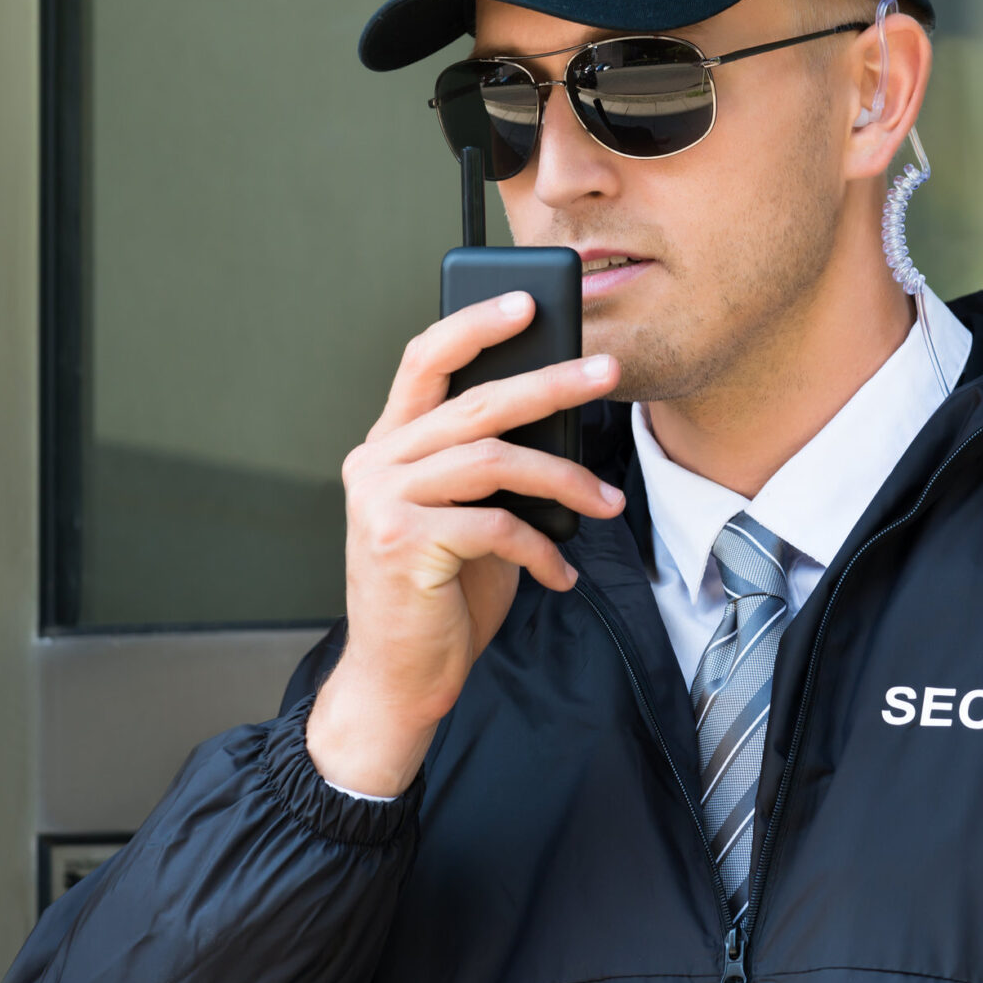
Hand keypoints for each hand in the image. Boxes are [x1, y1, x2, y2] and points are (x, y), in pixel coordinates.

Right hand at [305, 291, 623, 795]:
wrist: (397, 679)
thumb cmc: (438, 594)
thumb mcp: (463, 516)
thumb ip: (487, 467)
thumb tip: (558, 418)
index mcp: (386, 446)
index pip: (424, 360)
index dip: (474, 324)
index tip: (527, 302)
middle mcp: (374, 463)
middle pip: (476, 402)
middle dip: (551, 383)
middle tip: (606, 372)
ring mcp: (382, 502)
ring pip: (495, 460)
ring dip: (566, 478)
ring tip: (607, 502)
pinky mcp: (403, 544)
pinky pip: (498, 526)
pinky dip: (543, 549)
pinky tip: (562, 572)